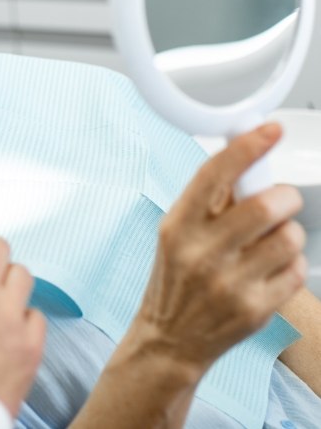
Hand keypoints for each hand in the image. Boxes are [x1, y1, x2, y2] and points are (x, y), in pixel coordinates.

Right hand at [135, 123, 305, 378]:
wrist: (170, 338)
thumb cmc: (176, 277)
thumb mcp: (176, 231)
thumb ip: (209, 199)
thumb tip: (244, 155)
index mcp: (179, 224)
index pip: (214, 174)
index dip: (246, 147)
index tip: (270, 129)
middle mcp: (202, 252)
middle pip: (265, 206)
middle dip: (284, 196)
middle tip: (282, 199)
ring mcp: (230, 283)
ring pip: (288, 237)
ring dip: (291, 231)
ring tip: (274, 239)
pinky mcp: (256, 310)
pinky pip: (297, 270)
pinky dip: (293, 263)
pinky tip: (271, 268)